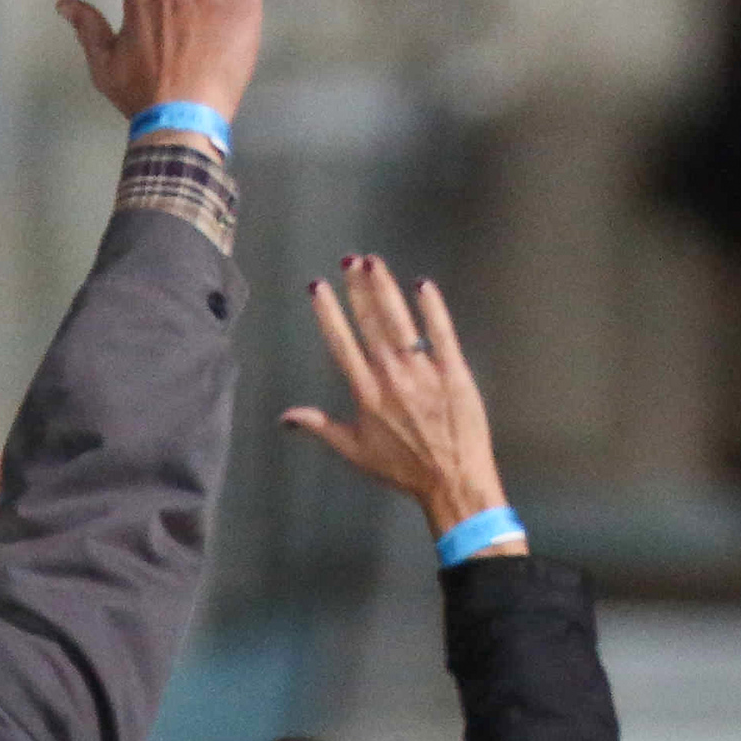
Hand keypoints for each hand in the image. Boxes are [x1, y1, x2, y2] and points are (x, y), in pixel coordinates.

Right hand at [279, 255, 510, 540]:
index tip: (318, 287)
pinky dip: (432, 308)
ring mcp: (424, 372)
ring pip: (401, 323)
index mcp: (366, 394)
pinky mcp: (455, 371)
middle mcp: (391, 377)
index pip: (342, 344)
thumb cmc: (403, 468)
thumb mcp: (355, 452)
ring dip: (386, 290)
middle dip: (358, 289)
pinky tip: (423, 285)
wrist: (452, 481)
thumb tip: (285, 416)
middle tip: (350, 260)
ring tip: (375, 263)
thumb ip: (320, 427)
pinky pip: (442, 333)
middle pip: (371, 324)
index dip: (329, 313)